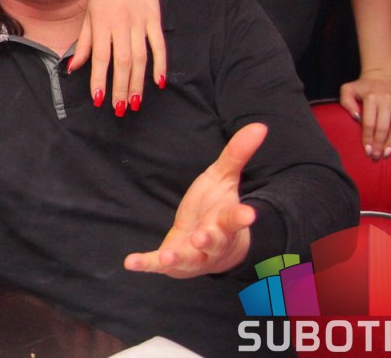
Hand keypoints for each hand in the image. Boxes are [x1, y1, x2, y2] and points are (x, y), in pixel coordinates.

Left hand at [69, 0, 166, 115]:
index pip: (99, 58)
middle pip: (121, 62)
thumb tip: (72, 69)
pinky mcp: (155, 18)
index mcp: (101, 25)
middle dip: (120, 88)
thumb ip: (83, 44)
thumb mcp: (89, 16)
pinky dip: (160, 63)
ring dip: (138, 82)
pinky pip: (159, 45)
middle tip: (120, 109)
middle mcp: (120, 24)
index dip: (99, 79)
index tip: (99, 100)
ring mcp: (139, 21)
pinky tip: (159, 82)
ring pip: (140, 57)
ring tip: (136, 102)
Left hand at [123, 123, 265, 277]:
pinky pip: (158, 265)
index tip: (249, 214)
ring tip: (167, 255)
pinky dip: (146, 264)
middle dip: (209, 240)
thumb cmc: (217, 207)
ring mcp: (193, 256)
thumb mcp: (224, 178)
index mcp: (226, 221)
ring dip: (178, 257)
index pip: (235, 218)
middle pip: (214, 242)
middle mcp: (213, 242)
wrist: (211, 247)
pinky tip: (130, 262)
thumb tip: (260, 126)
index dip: (241, 217)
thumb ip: (238, 154)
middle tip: (203, 237)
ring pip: (189, 259)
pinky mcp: (173, 263)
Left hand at [339, 71, 390, 158]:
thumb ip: (346, 102)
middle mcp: (386, 99)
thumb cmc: (363, 85)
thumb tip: (355, 117)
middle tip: (377, 156)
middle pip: (384, 127)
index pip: (369, 123)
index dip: (368, 138)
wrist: (382, 73)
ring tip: (388, 152)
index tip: (367, 150)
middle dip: (380, 144)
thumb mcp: (348, 89)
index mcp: (371, 97)